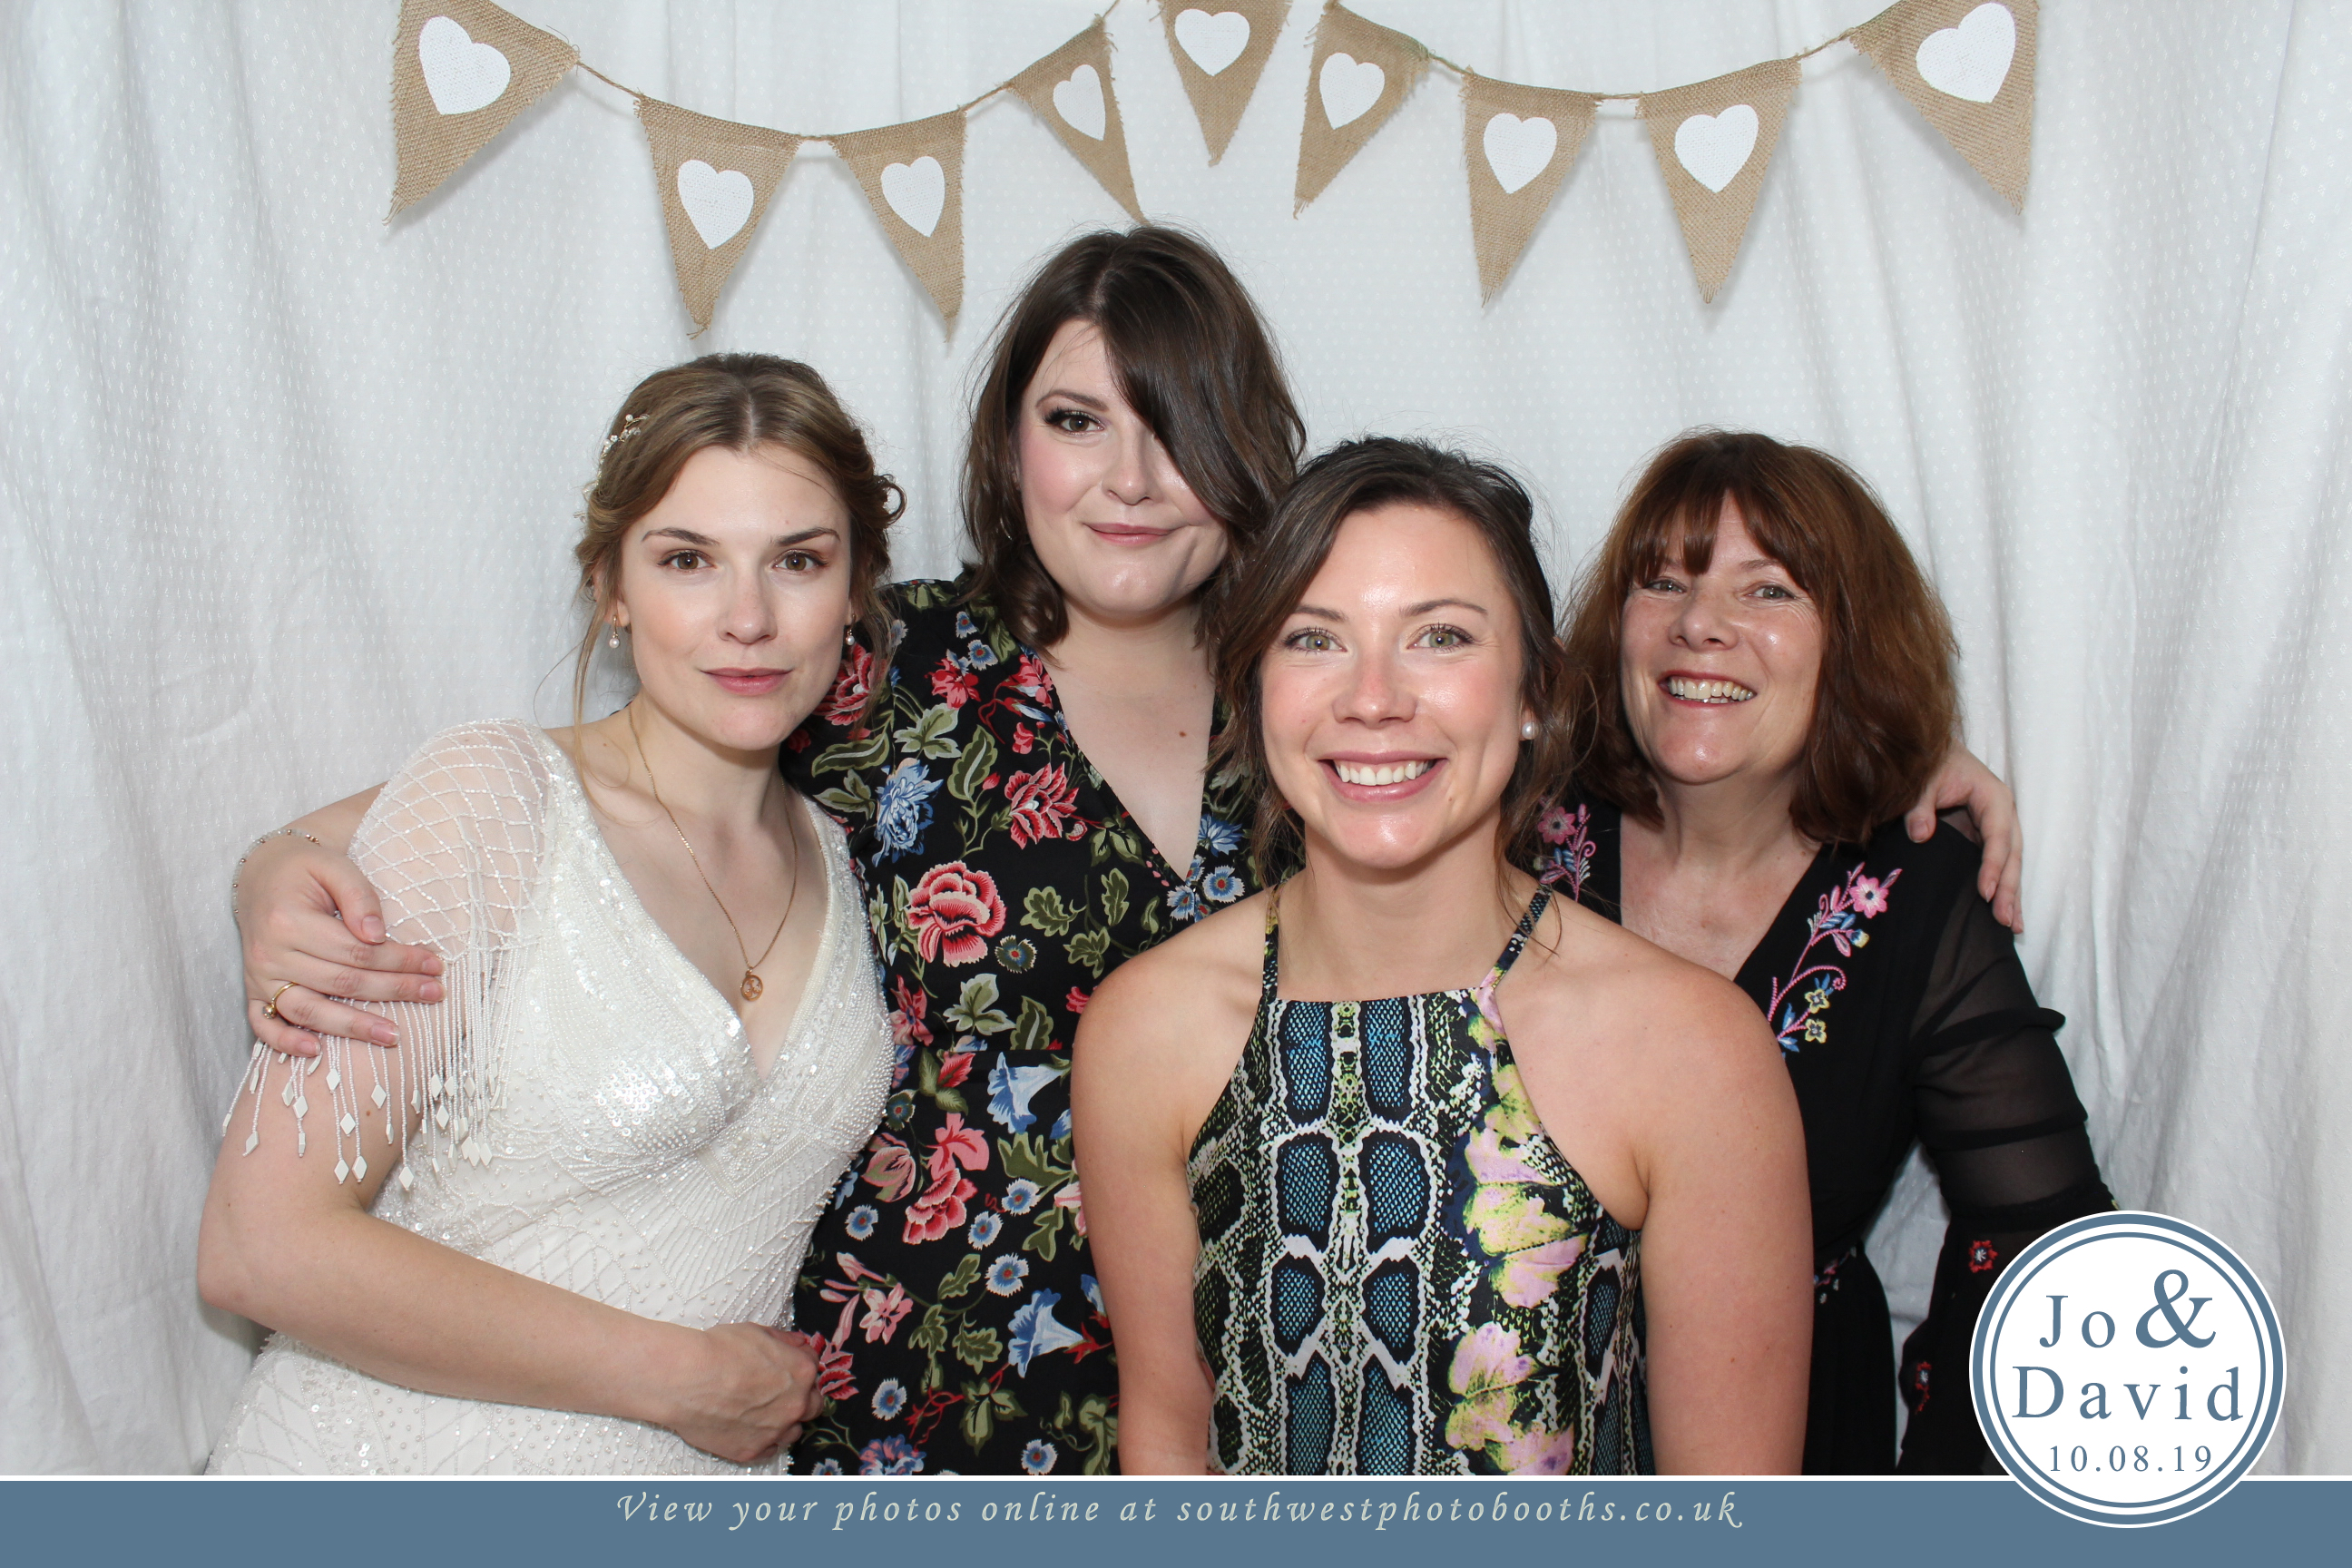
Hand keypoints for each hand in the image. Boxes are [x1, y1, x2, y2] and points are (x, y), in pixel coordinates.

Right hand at [239, 831, 441, 1056]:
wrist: (261, 873)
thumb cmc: (306, 869)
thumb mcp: (335, 867)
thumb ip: (359, 897)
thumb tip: (379, 935)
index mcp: (288, 920)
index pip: (355, 951)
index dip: (399, 960)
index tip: (436, 964)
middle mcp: (270, 953)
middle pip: (341, 982)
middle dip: (393, 990)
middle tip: (434, 994)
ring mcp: (258, 977)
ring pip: (309, 1011)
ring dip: (353, 1027)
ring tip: (393, 1036)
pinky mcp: (252, 991)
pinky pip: (264, 1024)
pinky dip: (285, 1041)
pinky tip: (316, 1051)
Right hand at [661, 1324, 824, 1464]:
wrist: (687, 1379)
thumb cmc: (719, 1350)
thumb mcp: (756, 1332)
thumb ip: (783, 1339)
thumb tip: (797, 1343)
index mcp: (801, 1372)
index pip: (813, 1369)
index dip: (798, 1367)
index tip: (785, 1367)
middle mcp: (795, 1405)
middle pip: (813, 1405)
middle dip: (801, 1398)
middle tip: (779, 1392)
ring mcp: (775, 1431)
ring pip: (793, 1432)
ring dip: (784, 1423)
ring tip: (762, 1414)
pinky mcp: (752, 1450)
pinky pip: (769, 1450)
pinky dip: (763, 1441)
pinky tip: (748, 1429)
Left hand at [1905, 744, 2021, 931]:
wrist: (1933, 755)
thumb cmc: (1929, 764)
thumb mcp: (1922, 780)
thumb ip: (1919, 805)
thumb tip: (1920, 835)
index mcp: (1993, 797)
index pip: (1997, 836)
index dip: (1993, 865)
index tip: (1986, 892)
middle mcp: (2002, 814)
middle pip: (2011, 855)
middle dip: (2010, 888)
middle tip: (2005, 921)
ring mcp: (1996, 827)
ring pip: (2010, 864)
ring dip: (2011, 894)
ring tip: (2013, 926)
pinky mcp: (1984, 838)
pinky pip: (1997, 865)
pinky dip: (2001, 887)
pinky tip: (2004, 913)